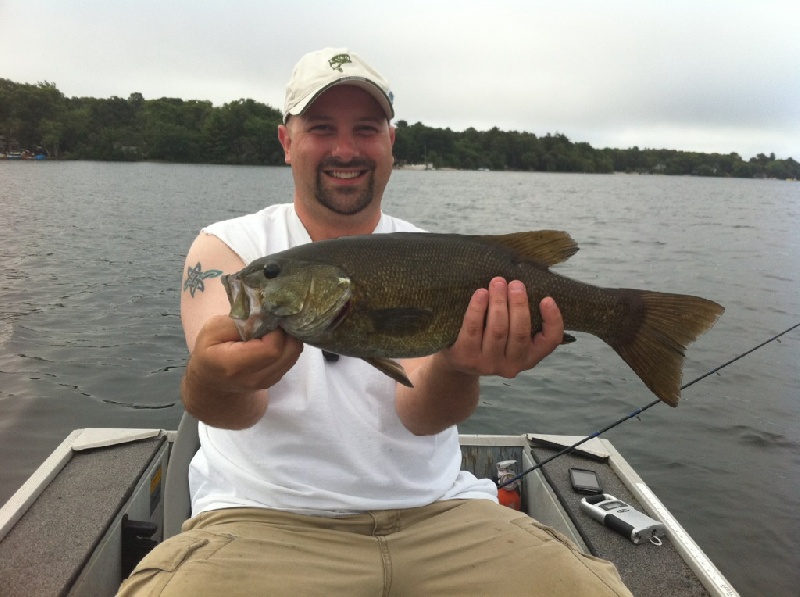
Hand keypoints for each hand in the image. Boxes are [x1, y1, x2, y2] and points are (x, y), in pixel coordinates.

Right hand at [182, 315, 302, 427]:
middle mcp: (255, 379)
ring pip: (294, 353)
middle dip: (286, 329)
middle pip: (288, 350)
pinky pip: (292, 357)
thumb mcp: (213, 329)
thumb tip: (265, 314)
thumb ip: (240, 321)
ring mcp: (268, 382)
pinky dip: (289, 343)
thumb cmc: (210, 350)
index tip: (266, 316)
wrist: (211, 380)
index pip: (272, 348)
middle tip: (274, 317)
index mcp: (234, 366)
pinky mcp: (276, 379)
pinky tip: (276, 335)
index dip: (275, 329)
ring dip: (289, 335)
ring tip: (275, 325)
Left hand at [441, 278, 563, 378]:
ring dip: (499, 302)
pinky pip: (473, 329)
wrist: (458, 360)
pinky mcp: (466, 357)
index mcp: (529, 357)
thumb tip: (524, 285)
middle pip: (520, 332)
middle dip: (518, 304)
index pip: (550, 341)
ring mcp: (488, 364)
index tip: (547, 299)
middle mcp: (512, 365)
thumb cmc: (490, 339)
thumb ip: (520, 317)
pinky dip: (478, 309)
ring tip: (498, 282)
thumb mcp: (510, 334)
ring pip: (497, 330)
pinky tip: (480, 293)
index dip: (553, 320)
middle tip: (515, 283)